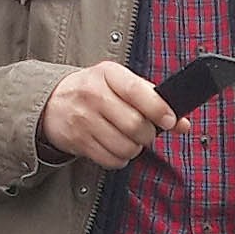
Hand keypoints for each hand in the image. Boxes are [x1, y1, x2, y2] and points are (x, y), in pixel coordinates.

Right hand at [38, 63, 176, 169]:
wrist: (52, 101)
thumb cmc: (93, 90)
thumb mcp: (119, 83)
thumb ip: (151, 99)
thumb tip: (182, 123)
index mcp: (108, 74)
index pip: (137, 91)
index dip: (158, 108)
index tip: (169, 120)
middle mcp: (94, 94)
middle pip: (135, 125)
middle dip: (148, 135)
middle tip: (145, 132)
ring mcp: (84, 119)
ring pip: (125, 146)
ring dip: (135, 148)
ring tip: (129, 139)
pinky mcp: (78, 141)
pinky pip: (111, 159)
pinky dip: (120, 159)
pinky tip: (115, 147)